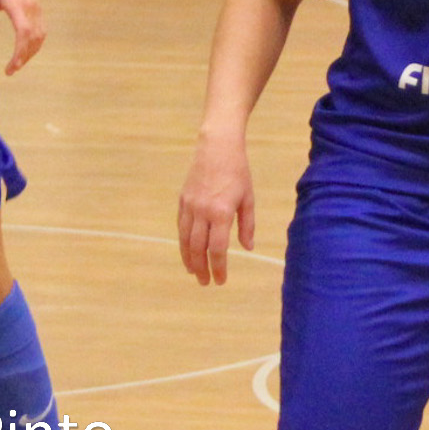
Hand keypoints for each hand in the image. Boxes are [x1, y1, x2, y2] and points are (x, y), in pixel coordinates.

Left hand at [0, 0, 45, 74]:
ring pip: (40, 36)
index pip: (23, 35)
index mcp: (18, 7)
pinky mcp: (38, 8)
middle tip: (11, 70)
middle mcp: (31, 9)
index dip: (20, 53)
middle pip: (33, 40)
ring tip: (18, 63)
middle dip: (24, 57)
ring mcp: (37, 9)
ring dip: (31, 52)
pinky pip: (41, 30)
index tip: (11, 67)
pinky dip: (36, 43)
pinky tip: (27, 50)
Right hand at [178, 130, 254, 285]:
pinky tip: (186, 251)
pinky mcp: (183, 199)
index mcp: (221, 213)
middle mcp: (202, 211)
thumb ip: (247, 225)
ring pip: (185, 239)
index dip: (219, 268)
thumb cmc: (238, 172)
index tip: (221, 281)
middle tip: (206, 283)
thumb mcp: (248, 199)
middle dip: (201, 268)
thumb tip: (248, 248)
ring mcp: (190, 205)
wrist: (217, 147)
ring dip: (188, 258)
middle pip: (198, 248)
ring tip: (193, 272)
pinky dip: (182, 241)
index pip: (218, 249)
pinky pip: (180, 226)